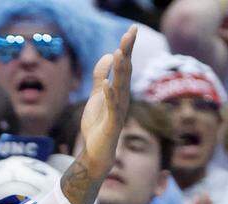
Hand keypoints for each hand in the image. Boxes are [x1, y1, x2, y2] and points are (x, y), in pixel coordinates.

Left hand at [78, 26, 136, 177]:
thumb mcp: (97, 96)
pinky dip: (110, 97)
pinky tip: (107, 85)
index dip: (127, 47)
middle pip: (126, 71)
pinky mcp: (111, 125)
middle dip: (128, 52)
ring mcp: (118, 111)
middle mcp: (123, 98)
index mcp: (119, 90)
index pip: (125, 65)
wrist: (96, 152)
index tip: (131, 28)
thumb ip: (101, 76)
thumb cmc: (98, 124)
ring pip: (121, 87)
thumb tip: (109, 54)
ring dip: (120, 71)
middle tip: (130, 32)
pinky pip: (111, 109)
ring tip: (119, 52)